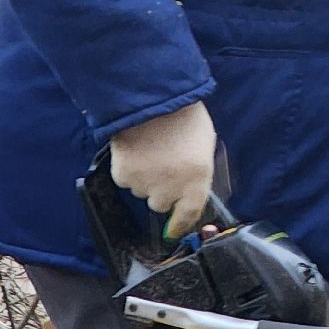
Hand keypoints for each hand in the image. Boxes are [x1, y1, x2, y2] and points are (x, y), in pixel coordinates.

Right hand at [109, 101, 215, 239]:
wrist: (151, 98)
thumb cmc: (183, 117)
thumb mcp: (205, 145)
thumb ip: (198, 172)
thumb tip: (190, 190)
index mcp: (197, 178)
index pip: (189, 214)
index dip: (181, 224)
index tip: (175, 229)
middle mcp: (171, 186)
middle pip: (161, 203)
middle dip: (162, 190)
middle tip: (164, 165)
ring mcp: (146, 183)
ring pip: (142, 191)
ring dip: (146, 177)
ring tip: (152, 151)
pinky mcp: (124, 175)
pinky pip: (126, 180)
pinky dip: (130, 168)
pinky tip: (137, 149)